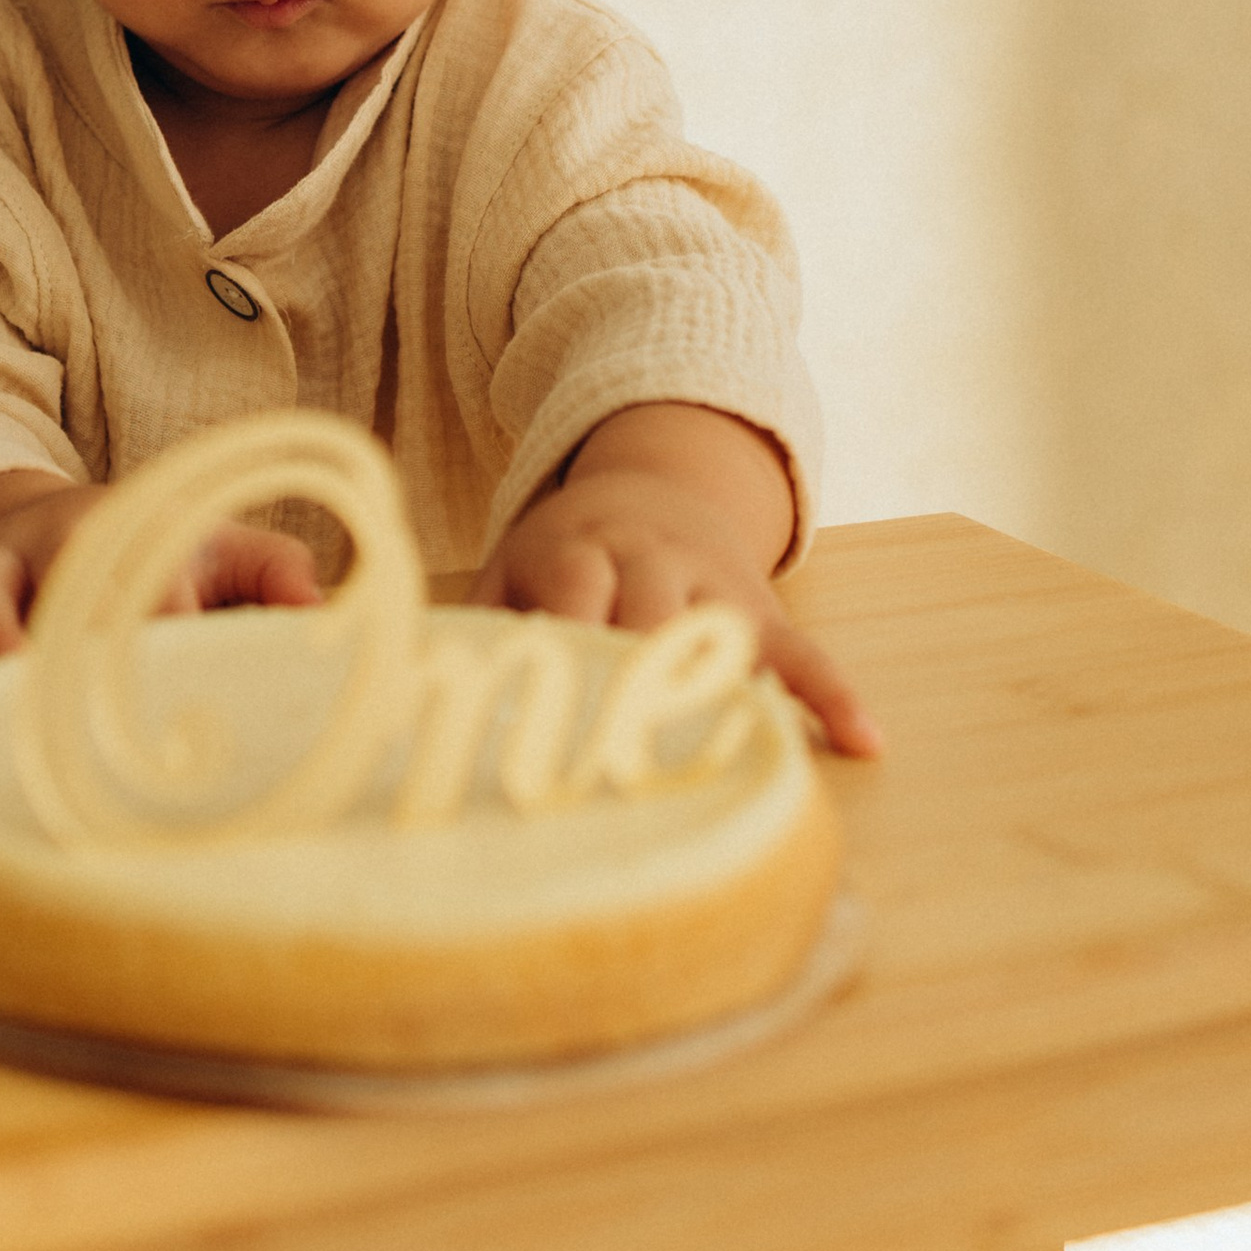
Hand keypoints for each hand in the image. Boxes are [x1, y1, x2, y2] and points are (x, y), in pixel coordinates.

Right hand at [0, 473, 319, 670]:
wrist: (54, 513)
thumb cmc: (157, 549)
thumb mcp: (225, 548)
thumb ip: (279, 576)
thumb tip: (332, 614)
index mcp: (144, 539)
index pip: (163, 582)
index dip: (177, 622)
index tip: (193, 671)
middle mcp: (67, 545)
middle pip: (70, 586)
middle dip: (79, 638)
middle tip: (93, 696)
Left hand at [474, 404, 880, 760]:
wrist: (656, 488)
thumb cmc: (564, 559)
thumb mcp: (509, 569)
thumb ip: (466, 625)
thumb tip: (387, 672)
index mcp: (577, 548)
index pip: (576, 585)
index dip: (568, 634)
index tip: (552, 703)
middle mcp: (650, 558)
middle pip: (651, 612)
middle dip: (644, 674)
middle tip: (627, 755)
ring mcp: (714, 584)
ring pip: (724, 634)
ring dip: (725, 691)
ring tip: (722, 762)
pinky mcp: (763, 611)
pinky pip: (804, 653)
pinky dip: (833, 694)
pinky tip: (863, 741)